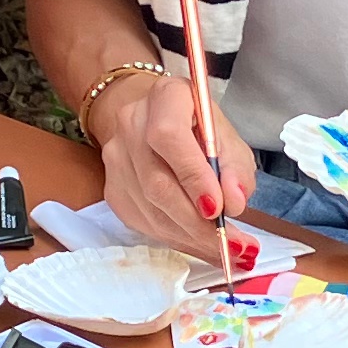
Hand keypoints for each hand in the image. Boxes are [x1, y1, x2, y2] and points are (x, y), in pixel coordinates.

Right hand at [92, 71, 253, 257]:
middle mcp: (131, 123)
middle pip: (157, 182)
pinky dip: (175, 238)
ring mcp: (115, 157)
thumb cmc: (198, 128)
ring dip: (190, 237)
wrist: (157, 121)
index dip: (193, 177)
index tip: (219, 209)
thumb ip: (234, 168)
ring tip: (225, 249)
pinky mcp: (113, 189)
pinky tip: (199, 242)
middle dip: (197, 222)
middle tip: (232, 245)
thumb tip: (233, 202)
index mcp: (165, 98)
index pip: (169, 137)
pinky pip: (143, 223)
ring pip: (150, 210)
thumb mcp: (228, 138)